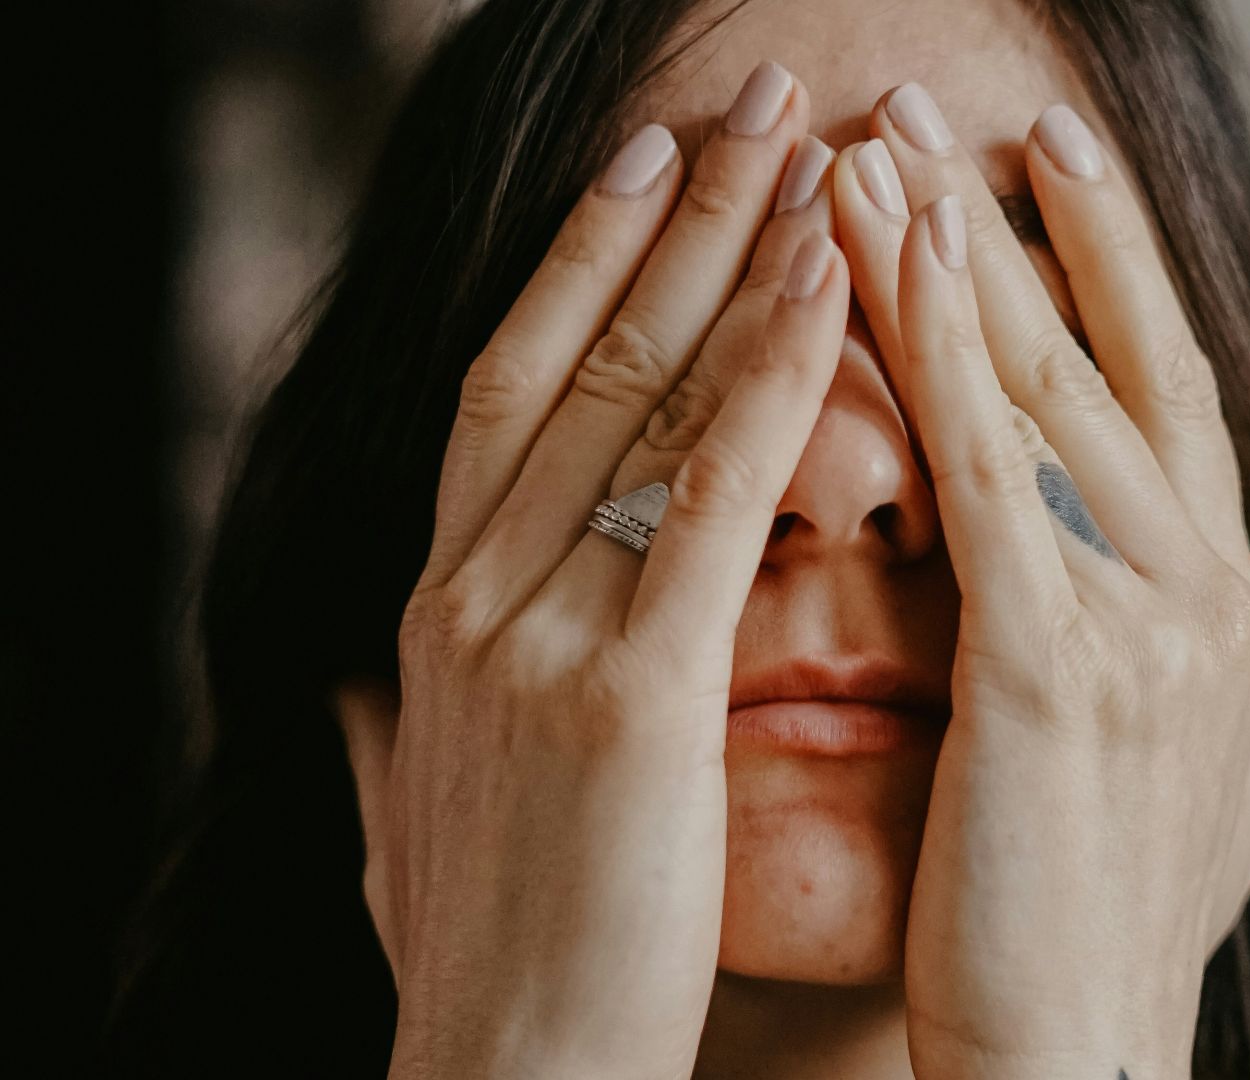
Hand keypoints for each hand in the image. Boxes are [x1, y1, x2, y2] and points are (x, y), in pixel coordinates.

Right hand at [332, 64, 846, 1078]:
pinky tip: (829, 280)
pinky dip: (769, 374)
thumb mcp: (416, 822)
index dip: (580, 264)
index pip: (514, 388)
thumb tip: (366, 694)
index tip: (645, 167)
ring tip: (805, 138)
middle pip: (579, 353)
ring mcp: (536, 632)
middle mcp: (475, 592)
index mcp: (446, 611)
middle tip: (743, 96)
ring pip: (642, 393)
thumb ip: (397, 734)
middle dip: (668, 211)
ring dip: (729, 249)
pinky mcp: (623, 695)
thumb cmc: (494, 961)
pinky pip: (711, 496)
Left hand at [832, 86, 1249, 1078]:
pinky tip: (877, 257)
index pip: (1170, 399)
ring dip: (956, 254)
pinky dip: (936, 349)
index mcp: (1231, 610)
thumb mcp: (1225, 791)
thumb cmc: (1118, 932)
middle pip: (1110, 363)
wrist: (1083, 1067)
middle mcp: (1209, 594)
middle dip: (1025, 227)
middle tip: (941, 107)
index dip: (1115, 275)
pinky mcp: (1053, 664)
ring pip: (1043, 391)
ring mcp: (1143, 621)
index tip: (1052, 172)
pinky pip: (985, 471)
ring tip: (879, 143)